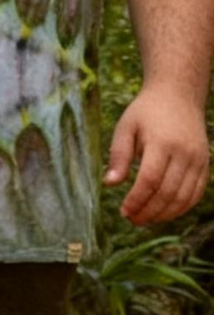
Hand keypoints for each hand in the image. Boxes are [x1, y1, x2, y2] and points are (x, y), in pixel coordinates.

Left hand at [102, 86, 209, 224]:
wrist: (178, 94)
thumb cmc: (146, 111)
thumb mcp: (126, 126)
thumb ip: (119, 155)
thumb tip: (109, 184)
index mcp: (162, 142)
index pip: (150, 180)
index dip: (137, 200)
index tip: (123, 211)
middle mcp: (184, 153)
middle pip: (167, 193)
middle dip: (148, 212)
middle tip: (132, 219)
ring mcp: (198, 160)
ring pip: (183, 198)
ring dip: (164, 214)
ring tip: (144, 218)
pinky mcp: (204, 165)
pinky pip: (195, 194)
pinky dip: (180, 208)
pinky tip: (163, 212)